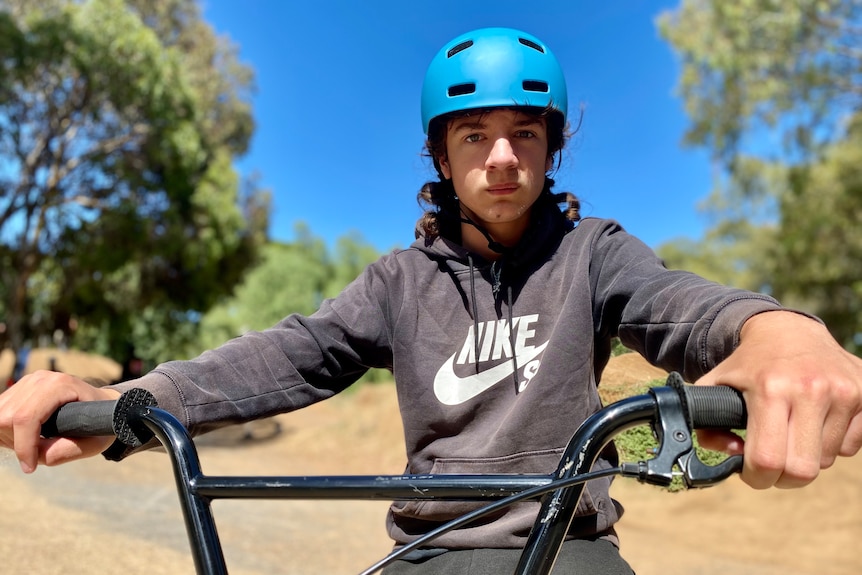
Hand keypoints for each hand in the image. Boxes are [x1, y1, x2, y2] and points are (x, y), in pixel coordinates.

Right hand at [0, 370, 120, 472]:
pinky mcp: (19, 389)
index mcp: (60, 386)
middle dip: (17, 442)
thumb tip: (35, 456)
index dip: (23, 446)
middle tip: (37, 452)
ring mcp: (28, 382)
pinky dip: (7, 431)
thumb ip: (64, 452)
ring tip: (34, 442)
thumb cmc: (99, 424)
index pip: (26, 417)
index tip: (30, 467)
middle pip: (7, 418)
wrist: (102, 406)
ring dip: (10, 437)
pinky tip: (27, 434)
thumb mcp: (92, 443)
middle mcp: (40, 379)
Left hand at [695, 311, 861, 488]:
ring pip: (827, 460)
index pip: (768, 459)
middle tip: (773, 467)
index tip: (751, 473)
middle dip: (783, 478)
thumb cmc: (748, 364)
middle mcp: (810, 389)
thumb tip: (734, 454)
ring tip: (791, 433)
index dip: (756, 478)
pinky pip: (850, 446)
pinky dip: (830, 444)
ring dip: (807, 457)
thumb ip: (708, 426)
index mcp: (770, 389)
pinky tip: (814, 422)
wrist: (788, 329)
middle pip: (802, 470)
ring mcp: (842, 391)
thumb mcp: (714, 386)